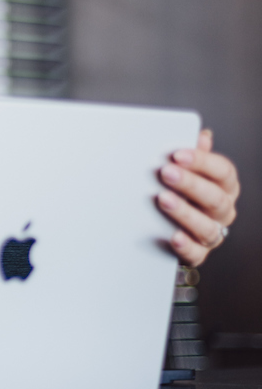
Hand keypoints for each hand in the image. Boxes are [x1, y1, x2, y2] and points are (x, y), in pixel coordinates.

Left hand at [157, 129, 239, 266]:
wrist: (165, 225)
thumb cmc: (179, 189)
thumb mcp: (184, 169)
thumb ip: (190, 154)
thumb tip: (201, 134)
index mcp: (225, 185)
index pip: (223, 171)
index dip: (202, 161)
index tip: (178, 154)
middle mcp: (223, 210)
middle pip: (215, 198)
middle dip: (190, 184)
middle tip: (166, 172)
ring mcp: (213, 233)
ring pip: (207, 226)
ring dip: (185, 213)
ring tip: (162, 200)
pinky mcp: (198, 253)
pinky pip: (196, 254)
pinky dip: (185, 245)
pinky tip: (172, 236)